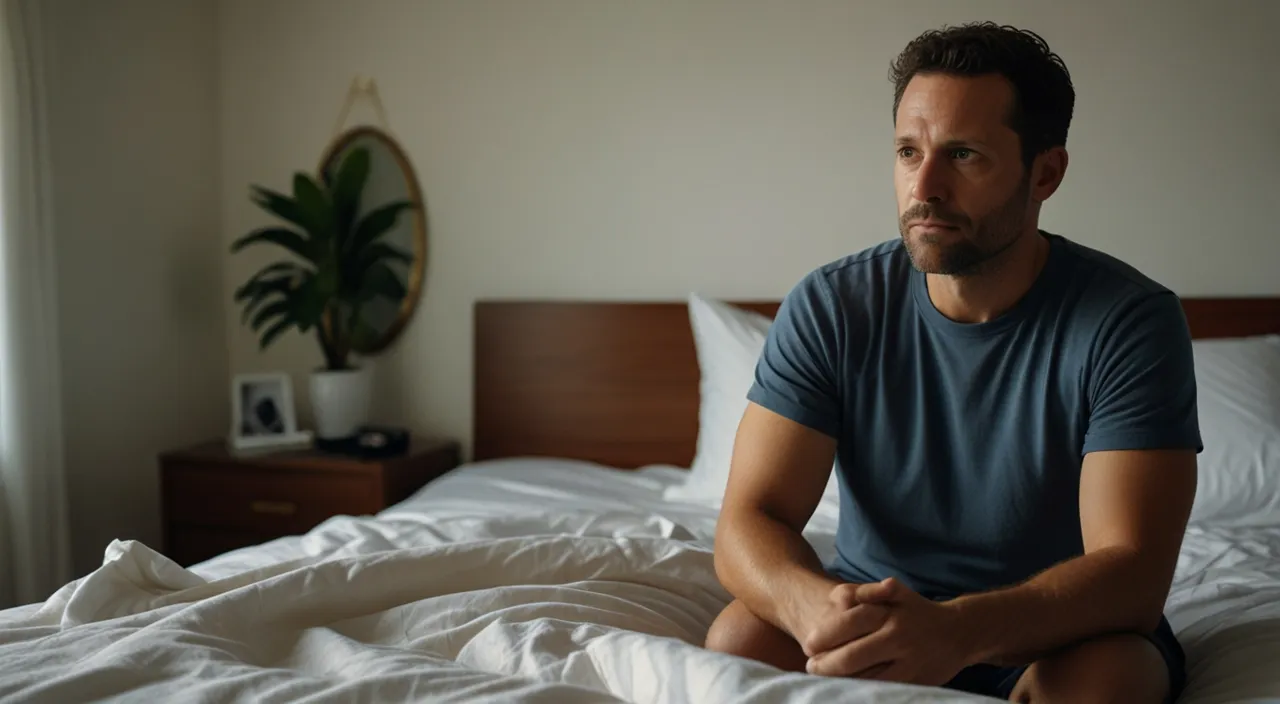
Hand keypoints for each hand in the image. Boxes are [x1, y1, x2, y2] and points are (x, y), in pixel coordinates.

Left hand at [804, 577, 972, 685]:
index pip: (848, 625)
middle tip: (811, 666)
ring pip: (865, 678)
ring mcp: (907, 663)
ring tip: (824, 679)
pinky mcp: (915, 681)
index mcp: (889, 614)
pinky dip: (862, 689)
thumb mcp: (897, 593)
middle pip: (852, 657)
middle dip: (826, 664)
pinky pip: (882, 689)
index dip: (824, 636)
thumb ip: (868, 592)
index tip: (809, 644)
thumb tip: (842, 594)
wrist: (959, 633)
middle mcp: (897, 638)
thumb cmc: (917, 612)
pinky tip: (848, 687)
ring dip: (841, 680)